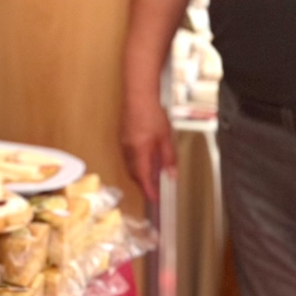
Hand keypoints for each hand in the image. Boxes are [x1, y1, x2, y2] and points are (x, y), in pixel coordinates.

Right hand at [120, 88, 176, 207]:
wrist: (138, 95)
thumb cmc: (153, 114)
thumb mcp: (165, 137)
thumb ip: (168, 157)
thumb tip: (172, 175)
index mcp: (139, 152)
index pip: (143, 177)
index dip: (149, 190)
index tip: (155, 200)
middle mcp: (129, 150)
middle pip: (135, 174)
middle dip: (144, 184)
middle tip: (155, 191)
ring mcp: (124, 144)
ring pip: (131, 166)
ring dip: (141, 174)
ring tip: (153, 178)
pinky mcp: (123, 137)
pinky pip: (129, 157)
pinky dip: (137, 164)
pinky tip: (146, 160)